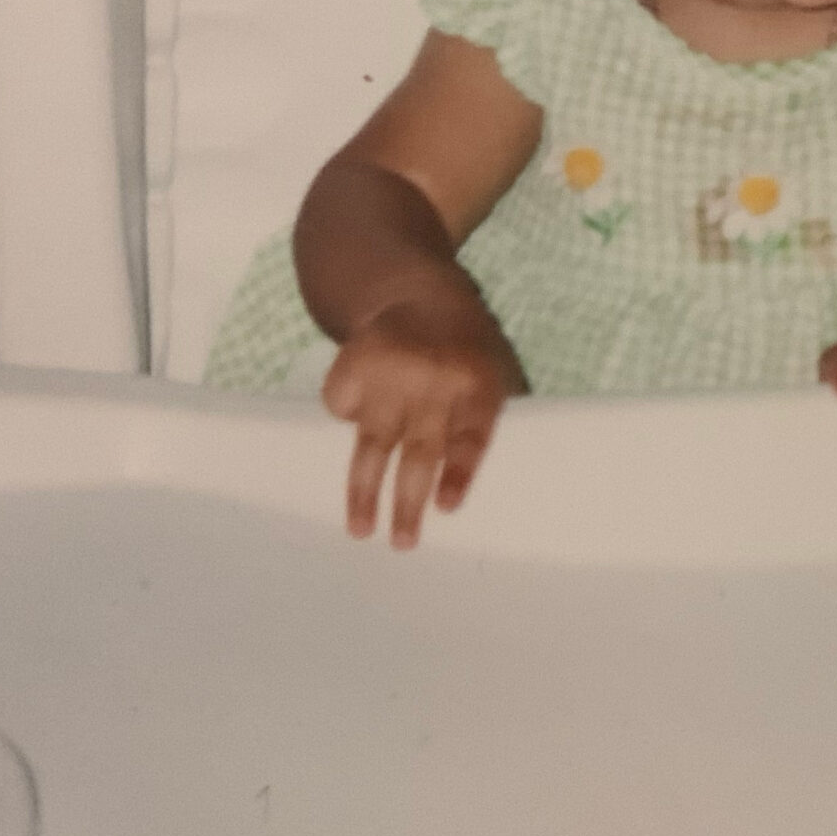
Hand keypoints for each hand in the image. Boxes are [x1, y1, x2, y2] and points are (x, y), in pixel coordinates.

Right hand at [323, 295, 525, 549]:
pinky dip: (349, 417)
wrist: (418, 291)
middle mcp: (432, 382)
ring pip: (372, 446)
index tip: (446, 506)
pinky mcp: (352, 365)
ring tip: (360, 530)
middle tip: (403, 544)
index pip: (469, 437)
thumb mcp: (494, 370)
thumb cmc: (464, 350)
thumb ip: (484, 419)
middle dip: (408, 504)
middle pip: (419, 453)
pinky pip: (342, 410)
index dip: (458, 472)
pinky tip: (361, 407)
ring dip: (364, 492)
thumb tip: (489, 490)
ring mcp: (388, 376)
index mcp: (476, 385)